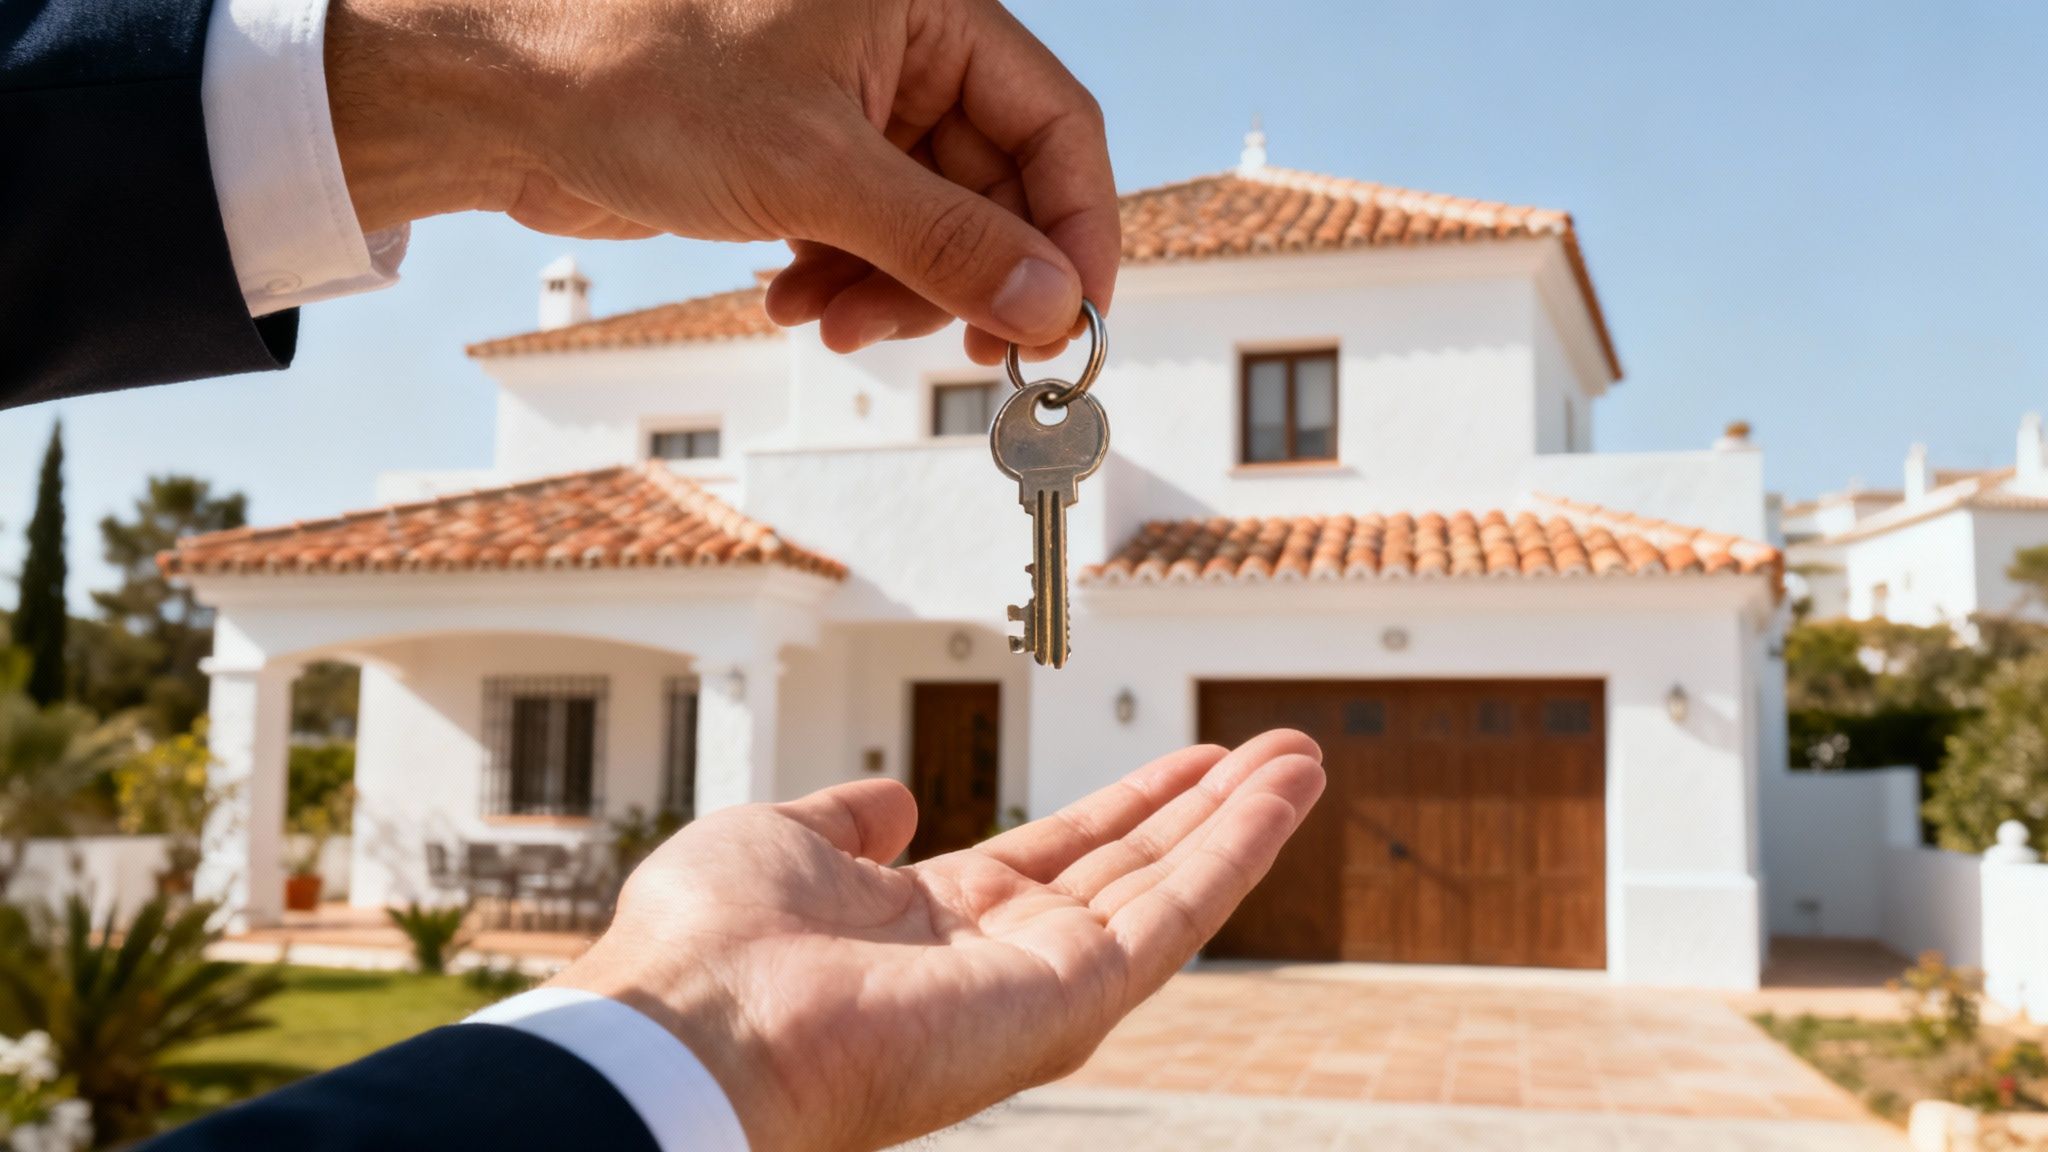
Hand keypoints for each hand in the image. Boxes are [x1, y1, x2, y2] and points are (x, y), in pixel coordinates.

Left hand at [324, 0, 1117, 363]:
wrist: (497, 92)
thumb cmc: (636, 76)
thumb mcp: (811, 170)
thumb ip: (947, 241)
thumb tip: (1051, 306)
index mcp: (931, 7)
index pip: (1058, 125)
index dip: (1076, 234)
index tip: (1069, 326)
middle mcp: (904, 47)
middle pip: (996, 189)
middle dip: (960, 277)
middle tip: (939, 349)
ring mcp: (853, 102)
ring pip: (931, 224)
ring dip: (893, 290)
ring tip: (823, 319)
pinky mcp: (803, 150)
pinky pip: (868, 232)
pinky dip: (843, 277)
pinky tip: (786, 297)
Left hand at [550, 730, 1324, 1150]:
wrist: (695, 1025)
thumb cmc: (708, 945)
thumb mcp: (780, 842)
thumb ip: (847, 824)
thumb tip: (897, 801)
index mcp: (938, 923)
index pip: (1061, 854)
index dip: (1129, 804)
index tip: (1189, 762)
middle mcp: (1002, 960)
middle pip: (1132, 869)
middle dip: (1206, 809)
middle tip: (1278, 751)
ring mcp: (1043, 986)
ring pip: (1170, 890)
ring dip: (1243, 822)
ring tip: (1306, 758)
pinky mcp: (1071, 1002)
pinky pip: (1175, 916)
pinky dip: (1235, 850)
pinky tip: (1281, 796)